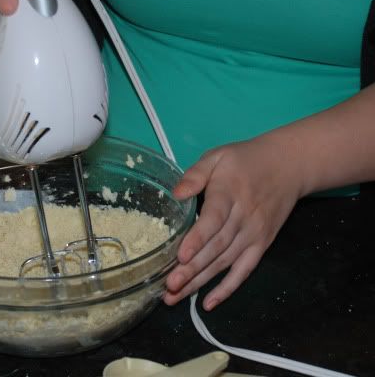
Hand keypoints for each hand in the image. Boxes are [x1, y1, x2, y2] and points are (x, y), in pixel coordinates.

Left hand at [164, 133, 305, 310]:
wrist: (289, 166)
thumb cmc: (246, 160)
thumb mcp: (218, 157)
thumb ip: (196, 174)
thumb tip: (176, 193)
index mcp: (229, 193)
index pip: (213, 220)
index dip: (197, 239)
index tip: (181, 255)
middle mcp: (243, 218)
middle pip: (216, 247)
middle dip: (192, 269)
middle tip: (169, 286)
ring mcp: (254, 235)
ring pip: (226, 263)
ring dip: (201, 282)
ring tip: (176, 297)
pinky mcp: (261, 245)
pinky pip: (244, 271)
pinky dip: (227, 288)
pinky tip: (208, 303)